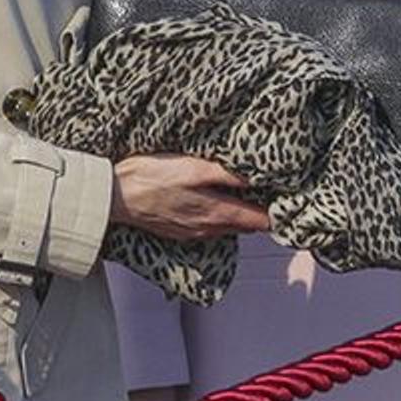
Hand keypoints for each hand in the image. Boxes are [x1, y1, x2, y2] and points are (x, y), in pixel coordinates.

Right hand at [110, 154, 269, 240]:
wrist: (114, 196)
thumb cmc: (151, 178)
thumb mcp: (194, 168)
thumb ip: (227, 174)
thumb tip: (256, 176)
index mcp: (217, 213)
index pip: (260, 221)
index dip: (274, 212)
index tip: (285, 200)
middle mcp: (208, 229)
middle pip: (245, 226)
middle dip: (258, 213)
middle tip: (267, 194)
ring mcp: (191, 233)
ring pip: (225, 227)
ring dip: (236, 215)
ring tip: (240, 196)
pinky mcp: (176, 231)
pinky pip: (205, 229)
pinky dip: (214, 217)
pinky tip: (207, 202)